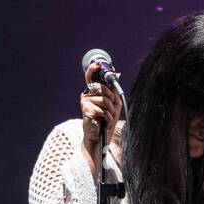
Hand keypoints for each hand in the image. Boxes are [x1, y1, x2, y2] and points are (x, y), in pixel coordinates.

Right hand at [80, 64, 122, 179]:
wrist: (100, 138)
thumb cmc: (106, 121)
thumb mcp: (114, 104)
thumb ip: (115, 90)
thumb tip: (118, 73)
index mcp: (92, 92)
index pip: (90, 77)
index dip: (93, 69)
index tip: (98, 65)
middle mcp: (86, 95)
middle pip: (102, 87)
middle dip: (111, 98)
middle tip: (112, 107)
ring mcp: (85, 102)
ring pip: (104, 99)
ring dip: (111, 110)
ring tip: (108, 117)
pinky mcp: (86, 110)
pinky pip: (103, 109)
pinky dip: (108, 117)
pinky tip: (105, 122)